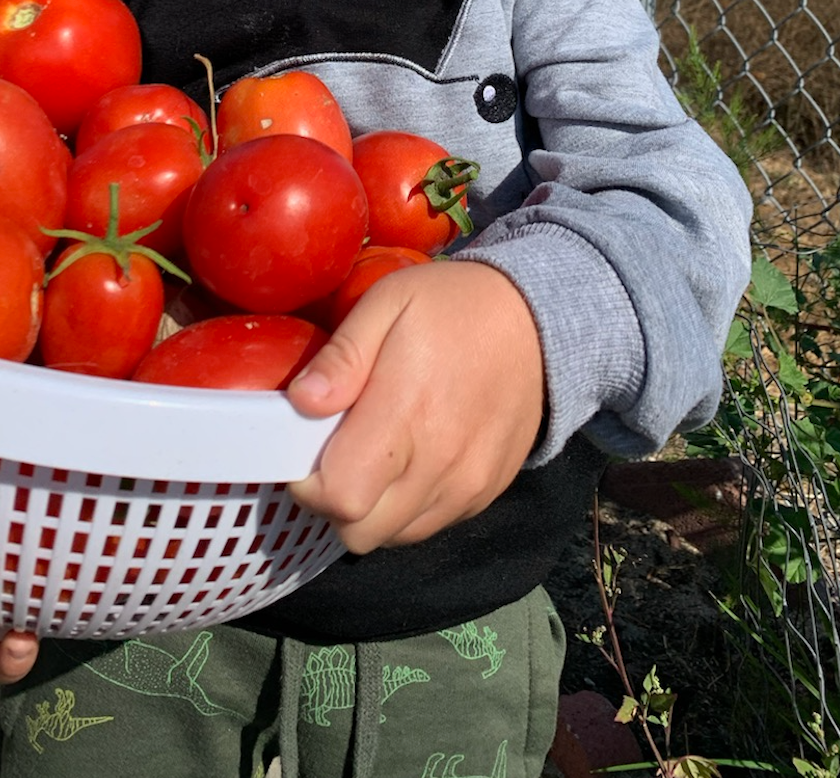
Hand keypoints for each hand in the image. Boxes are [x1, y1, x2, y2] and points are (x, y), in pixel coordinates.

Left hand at [286, 261, 544, 553]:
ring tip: (371, 455)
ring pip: (392, 537)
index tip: (304, 450)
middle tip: (333, 453)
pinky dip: (404, 508)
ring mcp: (467, 487)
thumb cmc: (453, 306)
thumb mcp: (389, 302)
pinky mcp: (484, 495)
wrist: (538, 322)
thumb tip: (301, 402)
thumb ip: (343, 355)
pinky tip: (407, 461)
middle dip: (333, 501)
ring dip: (369, 508)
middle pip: (360, 532)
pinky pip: (427, 525)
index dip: (308, 483)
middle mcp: (440, 465)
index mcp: (407, 415)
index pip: (340, 497)